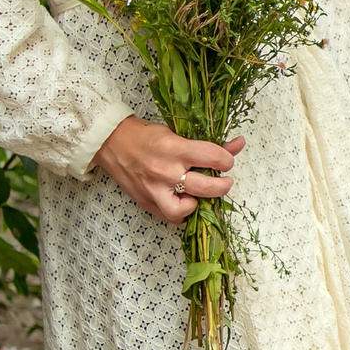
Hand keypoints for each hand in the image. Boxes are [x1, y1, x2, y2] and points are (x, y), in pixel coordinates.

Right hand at [95, 117, 243, 224]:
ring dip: (201, 203)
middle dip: (223, 185)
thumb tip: (238, 145)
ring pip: (187, 209)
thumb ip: (208, 143)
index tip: (225, 161)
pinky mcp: (147, 202)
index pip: (214, 157)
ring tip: (202, 194)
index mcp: (175, 149)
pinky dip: (182, 212)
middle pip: (207, 187)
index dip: (226, 160)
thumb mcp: (177, 133)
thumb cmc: (145, 135)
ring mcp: (155, 189)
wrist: (111, 142)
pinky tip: (185, 201)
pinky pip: (172, 217)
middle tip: (223, 180)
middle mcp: (166, 171)